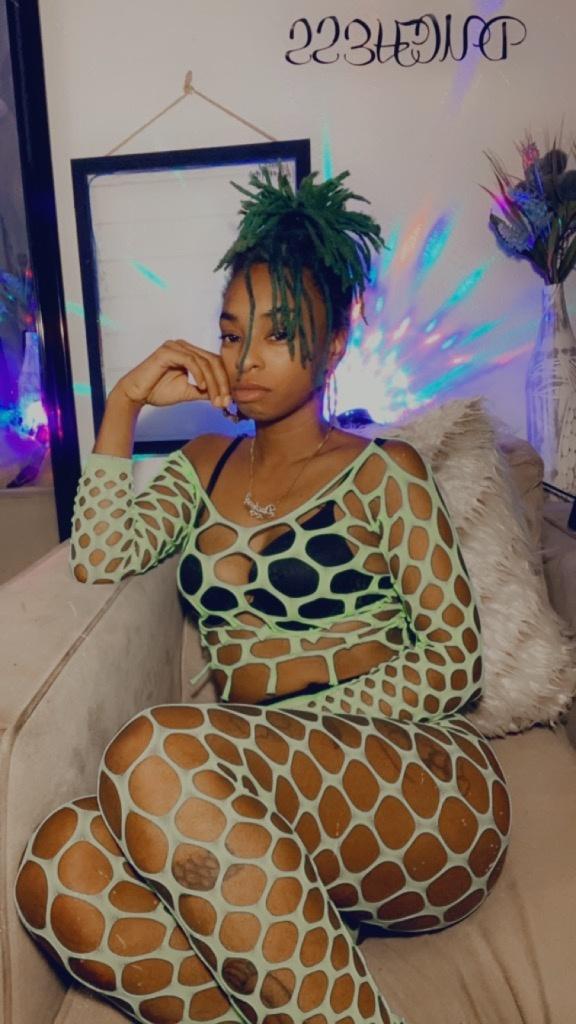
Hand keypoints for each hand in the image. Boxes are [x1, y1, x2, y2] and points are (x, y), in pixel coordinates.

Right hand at [112, 340, 232, 409]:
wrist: (136, 394)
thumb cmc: (158, 391)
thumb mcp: (188, 392)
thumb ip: (204, 391)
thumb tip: (224, 396)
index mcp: (190, 353)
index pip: (215, 363)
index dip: (224, 381)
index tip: (228, 401)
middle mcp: (184, 346)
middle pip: (213, 360)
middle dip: (222, 383)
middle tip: (225, 401)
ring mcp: (176, 346)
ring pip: (204, 361)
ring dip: (213, 382)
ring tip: (215, 399)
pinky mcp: (168, 351)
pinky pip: (190, 360)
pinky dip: (199, 374)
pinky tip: (202, 387)